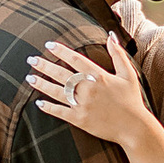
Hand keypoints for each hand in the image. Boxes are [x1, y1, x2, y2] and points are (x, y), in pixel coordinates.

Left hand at [26, 32, 156, 157]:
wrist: (134, 127)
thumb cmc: (131, 100)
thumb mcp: (128, 74)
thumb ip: (118, 53)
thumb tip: (110, 35)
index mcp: (98, 76)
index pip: (75, 59)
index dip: (61, 51)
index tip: (48, 45)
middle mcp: (88, 89)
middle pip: (61, 74)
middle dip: (44, 66)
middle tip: (31, 59)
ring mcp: (82, 105)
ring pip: (57, 92)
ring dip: (42, 84)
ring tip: (30, 78)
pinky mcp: (80, 120)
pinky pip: (60, 112)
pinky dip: (49, 107)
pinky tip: (38, 103)